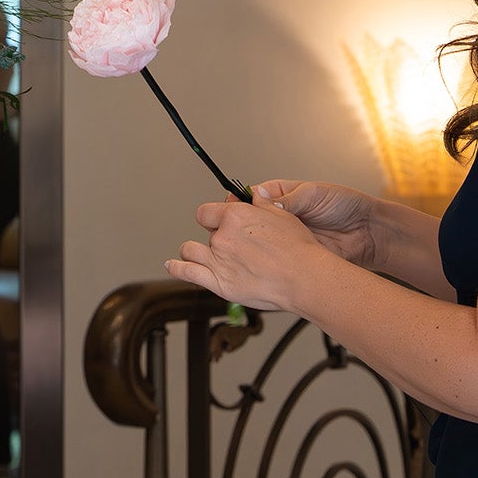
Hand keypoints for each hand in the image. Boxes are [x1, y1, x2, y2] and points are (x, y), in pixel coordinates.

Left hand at [167, 195, 332, 312]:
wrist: (305, 278)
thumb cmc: (298, 249)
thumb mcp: (281, 216)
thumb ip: (262, 204)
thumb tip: (254, 194)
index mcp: (235, 217)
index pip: (207, 212)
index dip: (214, 217)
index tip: (219, 221)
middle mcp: (223, 237)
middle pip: (207, 234)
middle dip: (217, 238)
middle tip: (235, 247)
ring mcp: (219, 260)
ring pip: (191, 250)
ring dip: (194, 252)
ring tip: (199, 254)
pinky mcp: (220, 283)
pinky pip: (187, 272)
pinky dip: (177, 268)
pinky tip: (172, 265)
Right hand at [245, 179, 384, 269]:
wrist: (368, 232)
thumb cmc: (346, 205)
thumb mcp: (314, 194)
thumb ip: (288, 199)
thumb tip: (261, 200)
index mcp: (281, 195)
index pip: (250, 197)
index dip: (238, 203)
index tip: (232, 210)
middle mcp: (280, 215)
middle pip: (250, 221)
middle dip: (241, 226)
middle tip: (236, 231)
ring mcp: (285, 236)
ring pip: (260, 241)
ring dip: (254, 245)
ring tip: (251, 247)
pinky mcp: (294, 253)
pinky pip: (275, 257)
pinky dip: (269, 259)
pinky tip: (265, 260)